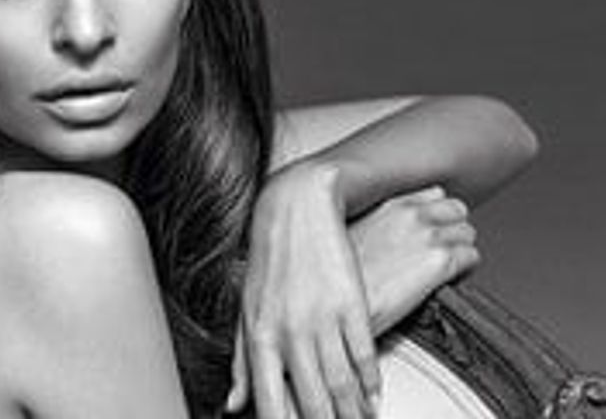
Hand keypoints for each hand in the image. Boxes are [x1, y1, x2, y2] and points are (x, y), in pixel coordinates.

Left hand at [228, 163, 379, 418]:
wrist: (296, 207)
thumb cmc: (269, 263)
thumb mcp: (248, 310)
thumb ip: (243, 362)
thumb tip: (232, 406)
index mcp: (259, 336)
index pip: (270, 402)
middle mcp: (290, 331)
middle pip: (313, 401)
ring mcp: (322, 318)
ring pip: (342, 384)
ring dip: (352, 414)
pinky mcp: (351, 303)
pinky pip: (363, 354)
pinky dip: (370, 383)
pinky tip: (372, 399)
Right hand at [349, 186, 480, 335]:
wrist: (337, 308)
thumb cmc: (338, 282)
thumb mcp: (348, 239)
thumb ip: (374, 228)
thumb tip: (387, 239)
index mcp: (388, 205)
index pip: (433, 195)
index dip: (435, 216)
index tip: (427, 234)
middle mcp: (411, 214)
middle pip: (456, 210)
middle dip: (452, 230)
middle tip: (438, 254)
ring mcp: (428, 235)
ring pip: (468, 234)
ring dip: (460, 252)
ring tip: (441, 273)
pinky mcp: (442, 262)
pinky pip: (473, 258)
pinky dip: (465, 272)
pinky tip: (444, 285)